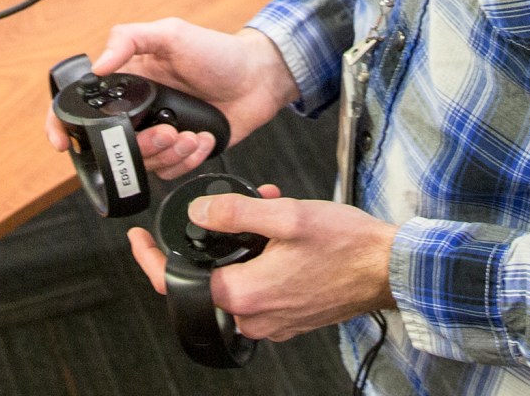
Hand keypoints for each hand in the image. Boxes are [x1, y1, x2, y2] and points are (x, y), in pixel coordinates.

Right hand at [44, 21, 296, 179]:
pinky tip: (203, 137)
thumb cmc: (217, 52)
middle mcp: (138, 111)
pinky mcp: (182, 152)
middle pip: (115, 144)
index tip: (63, 143)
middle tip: (167, 132)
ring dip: (168, 153)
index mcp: (127, 82)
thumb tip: (98, 65)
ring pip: (143, 162)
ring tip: (190, 134)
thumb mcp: (171, 33)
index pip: (83, 105)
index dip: (64, 124)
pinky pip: (171, 171)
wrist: (258, 78)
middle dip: (140, 146)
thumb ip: (130, 38)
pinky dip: (187, 158)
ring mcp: (160, 133)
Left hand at [125, 192, 397, 340]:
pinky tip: (278, 230)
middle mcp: (255, 316)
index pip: (175, 284)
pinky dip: (258, 258)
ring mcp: (274, 321)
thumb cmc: (348, 245)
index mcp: (245, 294)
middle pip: (205, 280)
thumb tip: (198, 213)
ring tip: (263, 208)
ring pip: (234, 279)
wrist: (391, 269)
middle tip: (221, 208)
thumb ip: (234, 212)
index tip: (139, 239)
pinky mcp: (290, 317)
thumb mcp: (286, 214)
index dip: (149, 260)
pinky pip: (258, 287)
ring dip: (239, 244)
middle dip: (209, 239)